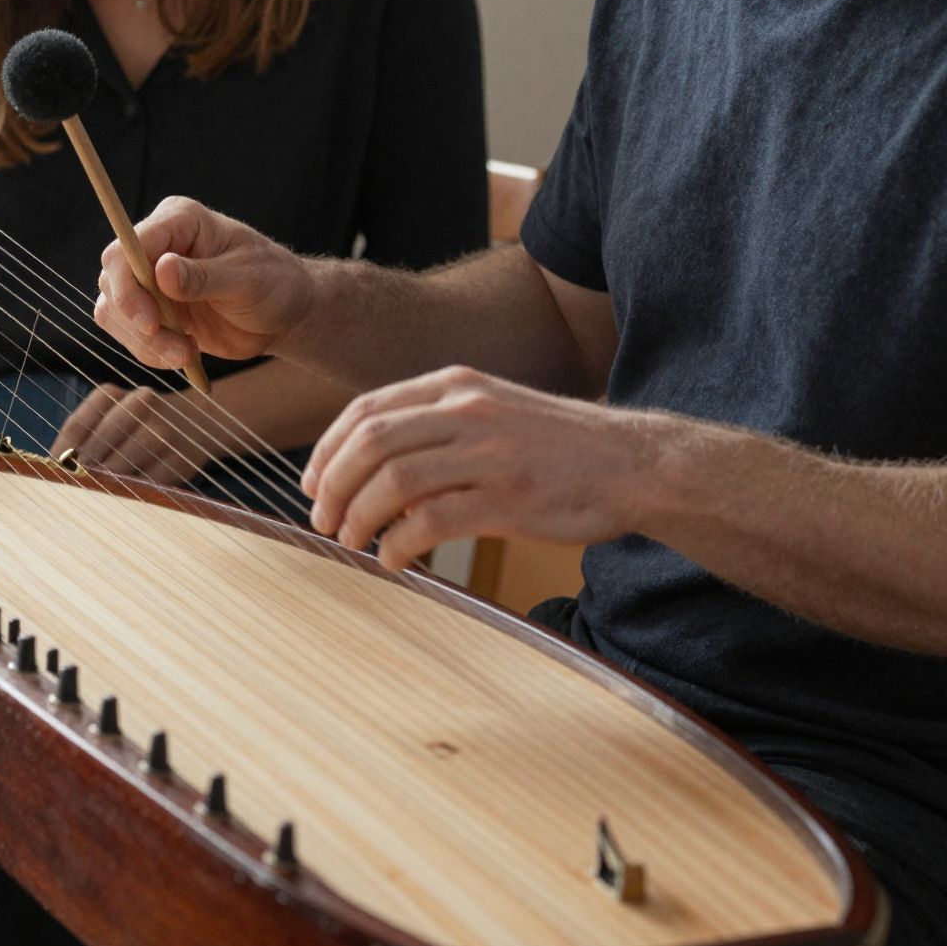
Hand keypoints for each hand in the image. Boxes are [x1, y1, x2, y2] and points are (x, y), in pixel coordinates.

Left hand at [53, 384, 216, 484]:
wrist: (196, 421)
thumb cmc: (137, 424)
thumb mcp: (112, 415)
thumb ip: (86, 436)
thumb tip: (61, 468)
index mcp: (113, 394)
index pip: (77, 425)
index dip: (63, 452)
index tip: (56, 469)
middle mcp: (139, 404)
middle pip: (98, 445)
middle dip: (83, 468)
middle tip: (77, 484)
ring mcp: (162, 431)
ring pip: (122, 464)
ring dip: (106, 480)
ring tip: (99, 490)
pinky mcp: (179, 458)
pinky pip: (146, 481)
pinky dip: (132, 490)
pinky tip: (125, 493)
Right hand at [94, 197, 314, 371]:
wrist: (284, 314)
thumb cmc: (275, 283)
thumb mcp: (247, 280)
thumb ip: (204, 277)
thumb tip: (162, 270)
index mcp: (180, 220)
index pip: (128, 246)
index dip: (128, 285)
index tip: (150, 323)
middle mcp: (157, 244)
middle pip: (113, 279)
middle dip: (138, 321)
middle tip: (177, 349)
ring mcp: (150, 278)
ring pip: (113, 310)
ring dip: (145, 342)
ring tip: (186, 354)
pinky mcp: (151, 308)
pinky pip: (127, 332)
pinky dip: (149, 351)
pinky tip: (184, 354)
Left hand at [300, 367, 651, 570]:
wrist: (633, 463)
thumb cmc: (558, 447)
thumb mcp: (494, 410)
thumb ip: (438, 424)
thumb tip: (371, 463)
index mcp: (457, 386)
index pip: (367, 410)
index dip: (327, 450)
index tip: (313, 484)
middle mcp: (468, 410)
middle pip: (370, 442)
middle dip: (332, 486)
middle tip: (323, 521)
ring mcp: (489, 453)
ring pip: (392, 481)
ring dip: (358, 518)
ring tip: (353, 543)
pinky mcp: (508, 499)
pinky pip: (431, 522)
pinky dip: (399, 544)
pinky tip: (395, 560)